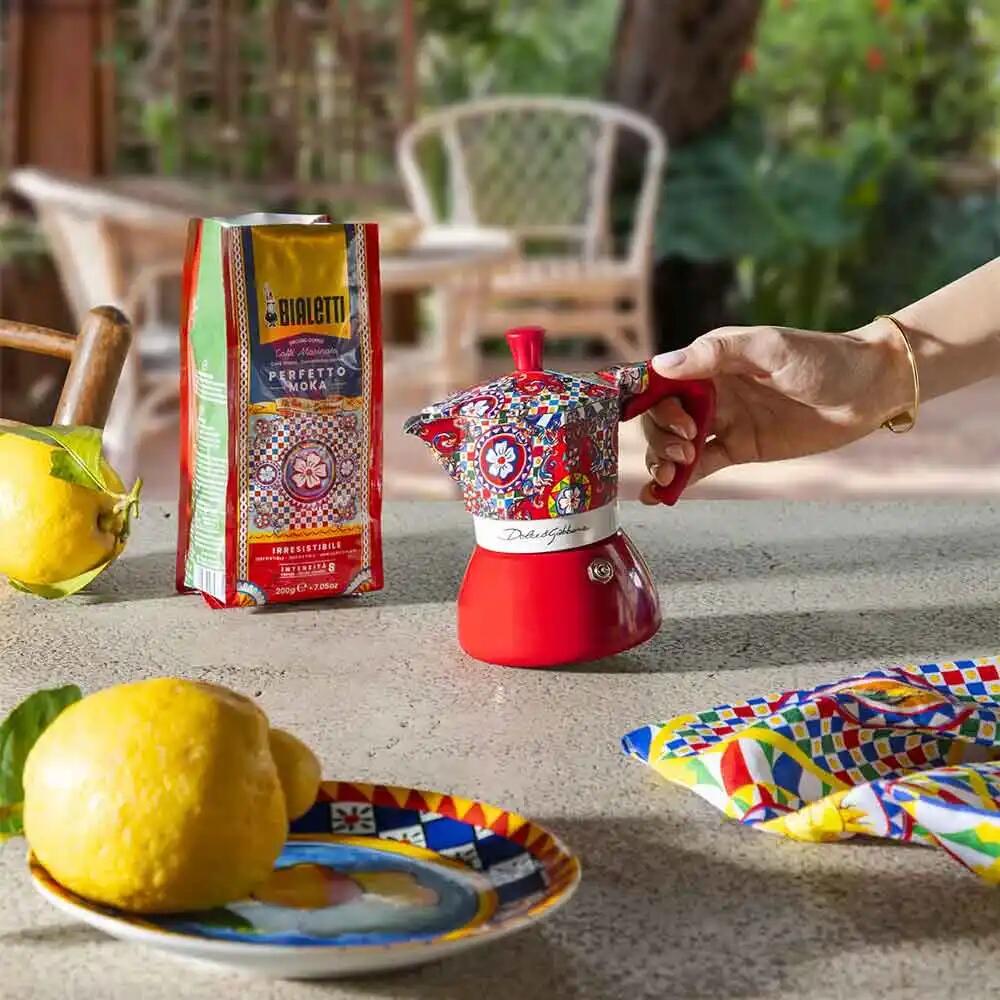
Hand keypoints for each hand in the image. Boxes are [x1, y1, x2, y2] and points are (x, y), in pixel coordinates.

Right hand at [639, 320, 913, 502]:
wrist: (870, 390)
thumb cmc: (824, 358)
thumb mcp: (769, 347)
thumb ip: (715, 354)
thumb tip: (661, 365)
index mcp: (711, 361)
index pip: (662, 381)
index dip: (654, 403)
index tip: (671, 421)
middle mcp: (710, 391)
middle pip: (662, 417)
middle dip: (660, 436)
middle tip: (683, 450)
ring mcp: (723, 422)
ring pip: (675, 444)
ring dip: (662, 460)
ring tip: (670, 475)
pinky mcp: (738, 449)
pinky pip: (700, 466)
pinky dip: (678, 481)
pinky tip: (660, 495)